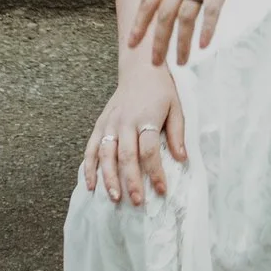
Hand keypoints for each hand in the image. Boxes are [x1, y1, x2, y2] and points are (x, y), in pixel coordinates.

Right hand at [80, 62, 183, 205]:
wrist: (140, 68)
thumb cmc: (161, 90)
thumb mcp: (176, 107)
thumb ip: (177, 133)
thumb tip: (181, 159)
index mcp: (147, 117)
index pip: (149, 150)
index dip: (155, 172)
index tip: (161, 190)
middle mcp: (125, 121)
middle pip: (126, 156)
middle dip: (131, 181)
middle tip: (137, 202)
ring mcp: (110, 123)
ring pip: (106, 155)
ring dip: (109, 178)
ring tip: (115, 198)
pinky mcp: (99, 124)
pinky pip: (91, 149)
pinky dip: (89, 168)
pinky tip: (91, 185)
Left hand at [129, 0, 267, 65]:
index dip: (139, 22)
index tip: (131, 43)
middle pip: (164, 12)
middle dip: (158, 40)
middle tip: (155, 64)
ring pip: (186, 14)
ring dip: (182, 41)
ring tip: (182, 61)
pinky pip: (212, 8)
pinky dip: (207, 28)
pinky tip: (205, 44)